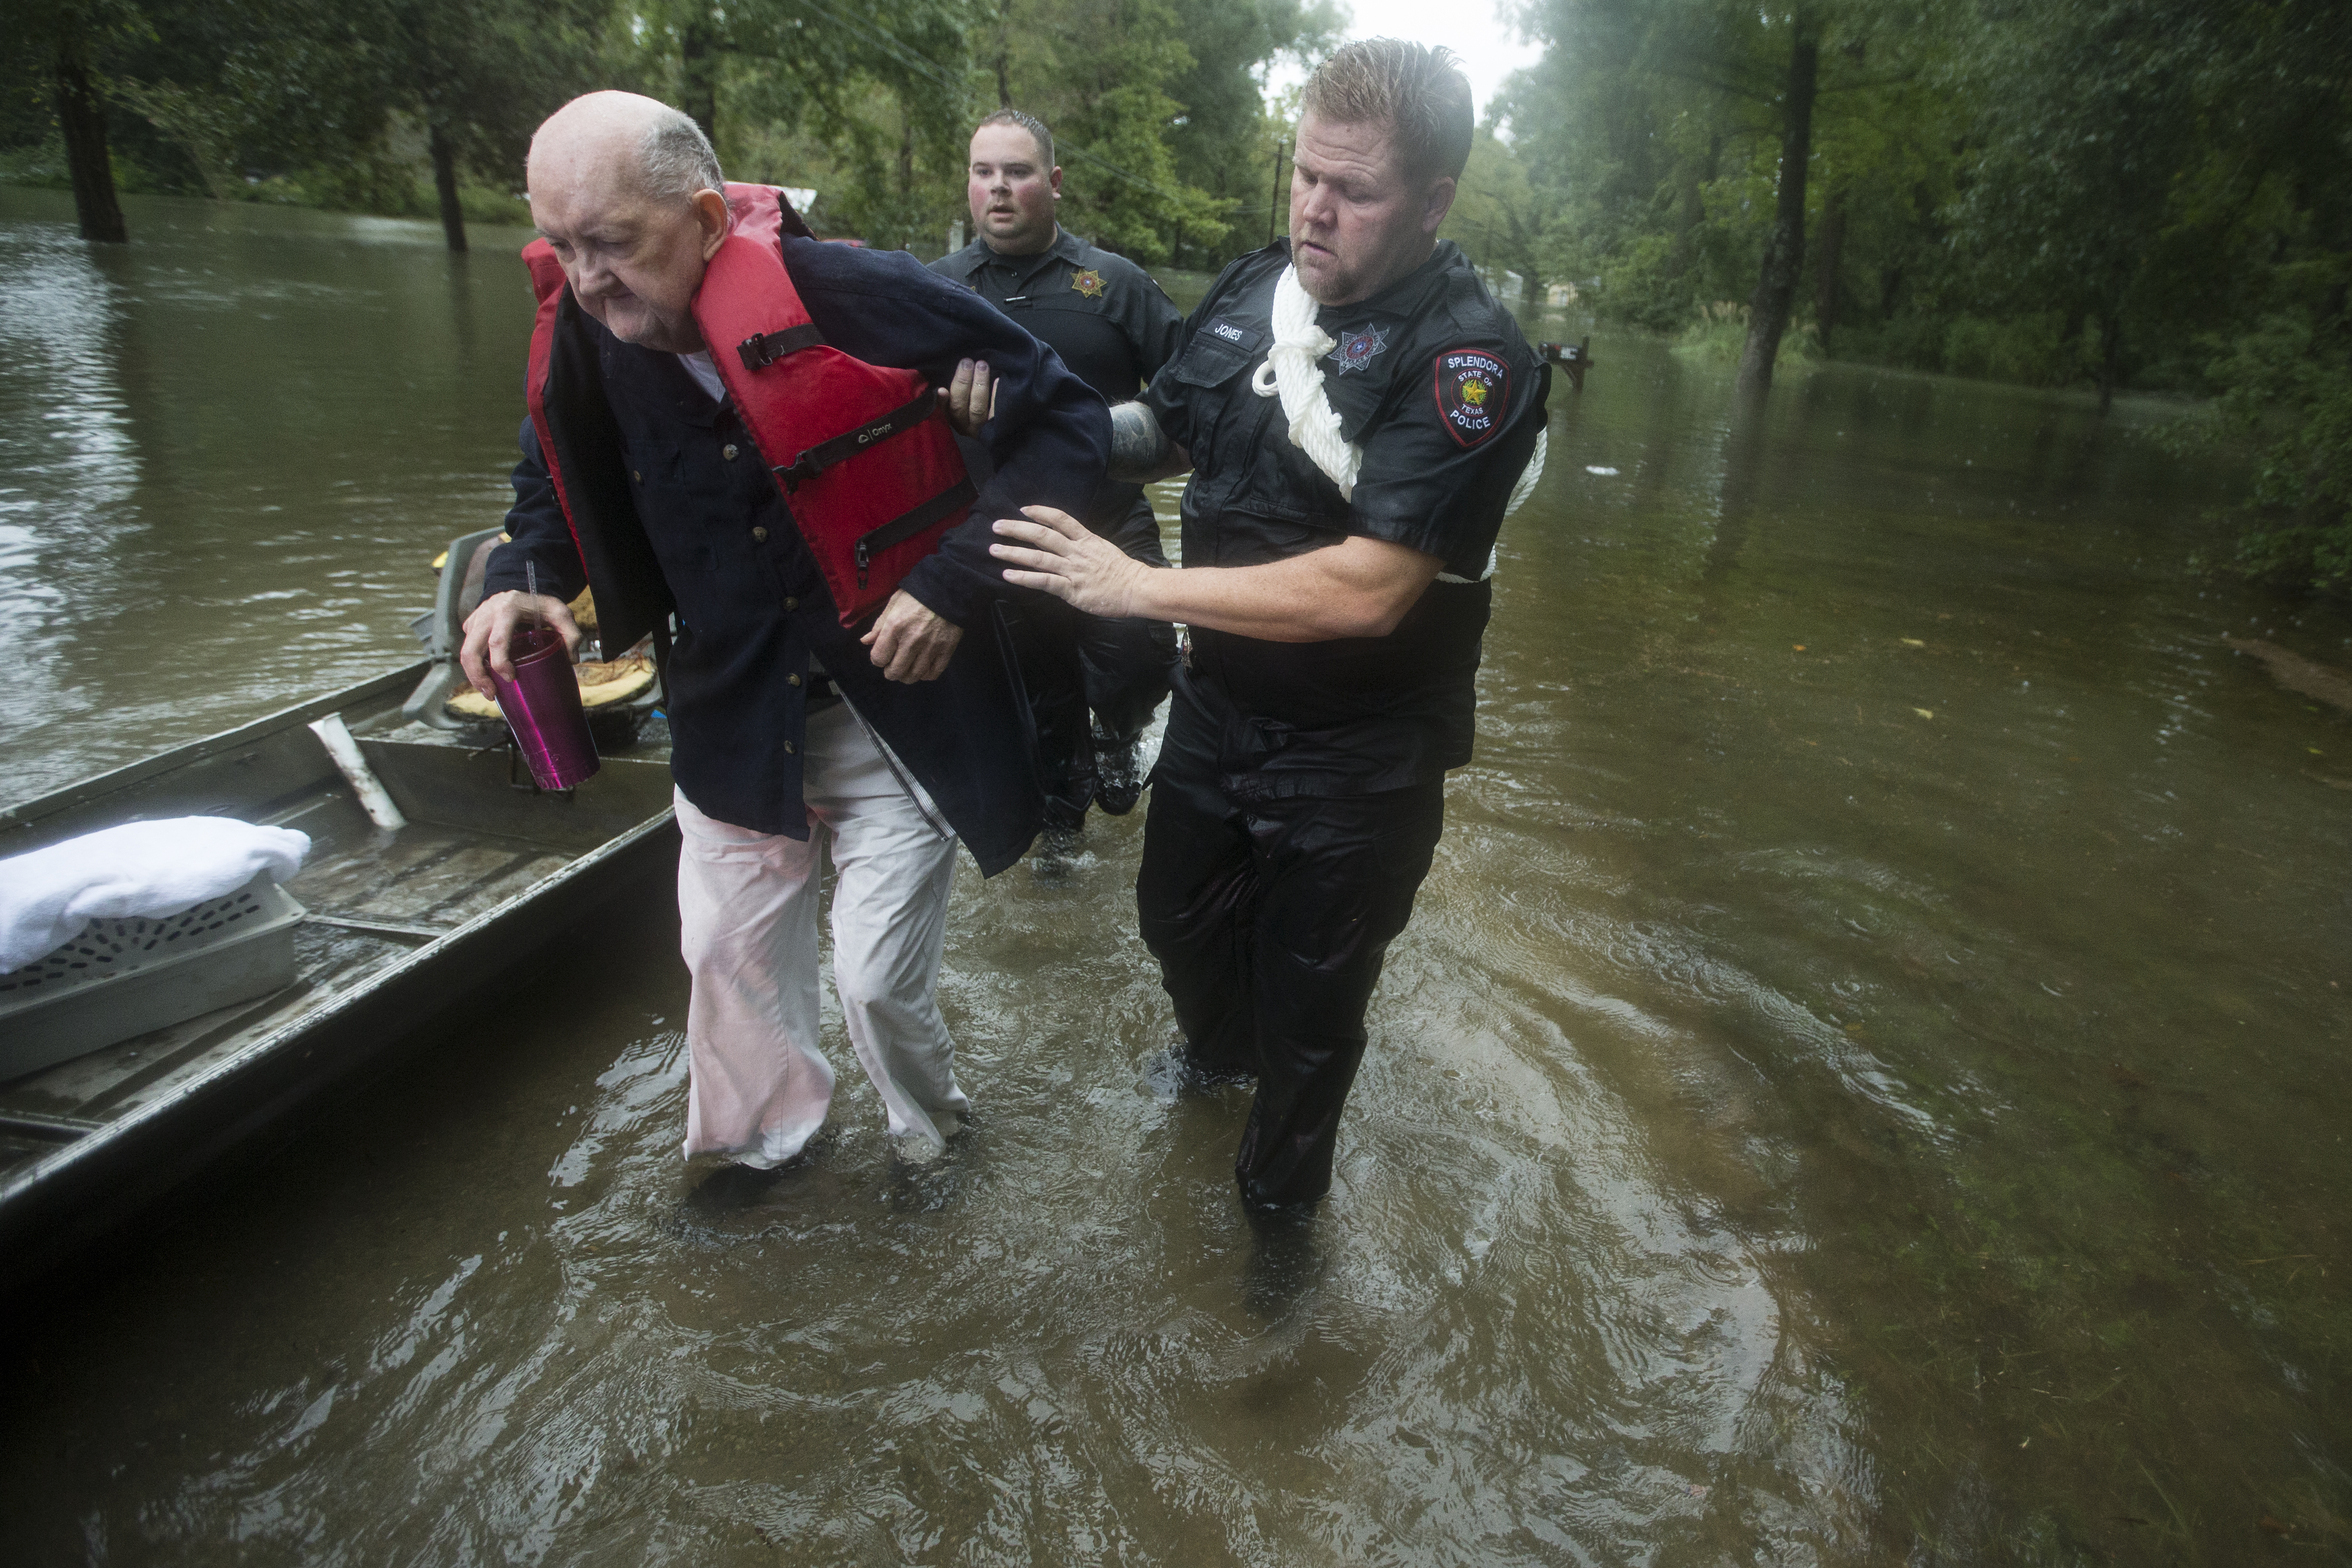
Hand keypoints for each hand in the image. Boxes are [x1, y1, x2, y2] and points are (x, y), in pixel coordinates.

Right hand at [459, 590, 581, 698]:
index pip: (497, 640)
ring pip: (465, 651)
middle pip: (471, 650)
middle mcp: (487, 613)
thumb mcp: (560, 613)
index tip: (510, 678)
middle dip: (478, 676)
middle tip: (492, 694)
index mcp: (508, 609)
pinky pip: (467, 648)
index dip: (500, 663)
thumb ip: (571, 633)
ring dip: (473, 675)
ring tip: (488, 691)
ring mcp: (476, 619)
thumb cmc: (540, 604)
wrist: (520, 585)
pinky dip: (474, 666)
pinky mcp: (471, 625)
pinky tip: (486, 678)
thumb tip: (572, 659)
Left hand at [860, 589, 963, 681]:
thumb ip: (879, 625)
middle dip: (890, 672)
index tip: (882, 655)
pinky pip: (933, 673)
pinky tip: (923, 668)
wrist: (948, 589)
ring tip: (907, 669)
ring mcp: (930, 647)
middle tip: (893, 666)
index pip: (878, 658)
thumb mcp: (893, 603)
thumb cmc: (917, 595)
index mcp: (895, 627)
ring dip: (907, 676)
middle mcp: (911, 641)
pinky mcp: (946, 650)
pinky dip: (926, 675)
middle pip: (895, 672)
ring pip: (914, 676)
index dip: (877, 659)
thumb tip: (865, 642)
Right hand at [938, 357, 997, 438]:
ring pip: (977, 408)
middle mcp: (964, 426)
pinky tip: (997, 380)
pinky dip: (996, 395)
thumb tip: (941, 390)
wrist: (997, 425)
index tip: (942, 389)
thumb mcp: (956, 400)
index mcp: (951, 419)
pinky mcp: (996, 426)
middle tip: (967, 362)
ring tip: (982, 365)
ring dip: (979, 384)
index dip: (942, 401)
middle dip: (963, 382)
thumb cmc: (970, 402)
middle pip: (960, 406)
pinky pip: (995, 412)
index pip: (944, 409)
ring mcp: (980, 428)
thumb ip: (948, 396)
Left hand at [991, 507, 1153, 617]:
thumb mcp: (1103, 549)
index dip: (1040, 512)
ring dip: (1013, 552)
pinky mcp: (1071, 590)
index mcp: (1086, 540)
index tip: (1023, 509)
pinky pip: (1043, 581)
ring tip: (993, 549)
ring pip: (1038, 557)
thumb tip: (1064, 543)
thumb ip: (1083, 546)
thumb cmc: (1122, 572)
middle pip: (1042, 535)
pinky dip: (1024, 578)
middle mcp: (1076, 552)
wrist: (1137, 589)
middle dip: (1017, 529)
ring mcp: (1073, 570)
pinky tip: (1008, 575)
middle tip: (996, 526)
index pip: (1060, 519)